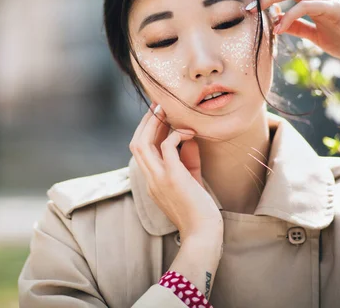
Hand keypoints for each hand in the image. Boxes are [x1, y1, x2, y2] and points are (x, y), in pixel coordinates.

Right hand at [129, 103, 222, 241]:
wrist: (203, 234)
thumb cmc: (200, 209)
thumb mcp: (191, 179)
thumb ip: (186, 158)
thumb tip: (186, 135)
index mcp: (151, 181)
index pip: (140, 150)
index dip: (146, 130)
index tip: (159, 115)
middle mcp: (150, 179)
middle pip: (136, 143)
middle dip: (145, 122)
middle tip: (158, 105)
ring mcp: (158, 178)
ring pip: (142, 143)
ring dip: (154, 123)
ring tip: (166, 110)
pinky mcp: (172, 177)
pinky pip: (166, 146)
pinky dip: (175, 134)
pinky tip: (188, 132)